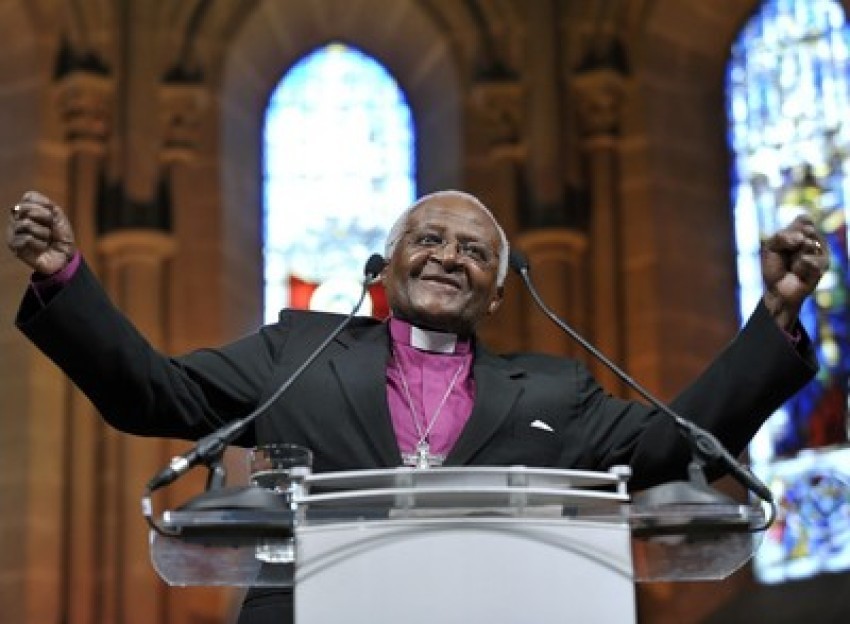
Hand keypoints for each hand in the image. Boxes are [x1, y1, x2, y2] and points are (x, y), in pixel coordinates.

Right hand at [6, 191, 76, 274]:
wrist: (64, 256)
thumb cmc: (61, 236)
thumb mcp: (59, 217)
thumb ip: (48, 205)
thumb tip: (28, 199)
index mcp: (28, 208)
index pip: (29, 197)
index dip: (45, 205)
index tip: (54, 216)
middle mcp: (17, 217)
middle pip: (25, 208)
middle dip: (45, 217)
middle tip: (52, 228)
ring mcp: (13, 230)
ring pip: (25, 223)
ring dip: (43, 232)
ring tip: (47, 239)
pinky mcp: (13, 245)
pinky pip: (26, 238)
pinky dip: (39, 243)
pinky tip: (42, 247)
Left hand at [760, 215, 828, 329]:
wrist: (777, 289)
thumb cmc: (774, 267)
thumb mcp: (770, 247)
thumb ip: (782, 237)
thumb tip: (802, 238)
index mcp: (802, 233)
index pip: (804, 219)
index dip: (793, 228)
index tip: (783, 240)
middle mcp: (815, 240)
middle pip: (806, 230)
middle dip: (789, 243)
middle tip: (786, 255)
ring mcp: (821, 252)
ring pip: (809, 244)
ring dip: (794, 256)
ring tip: (792, 265)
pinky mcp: (824, 266)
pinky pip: (810, 260)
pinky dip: (799, 267)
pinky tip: (798, 273)